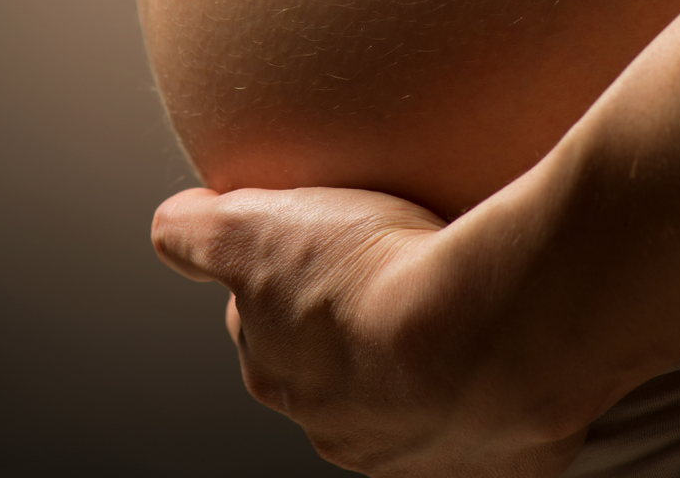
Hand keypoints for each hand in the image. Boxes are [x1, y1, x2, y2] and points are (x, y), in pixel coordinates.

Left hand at [151, 184, 600, 477]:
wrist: (488, 329)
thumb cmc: (373, 277)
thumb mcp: (251, 227)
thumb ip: (199, 231)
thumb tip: (172, 226)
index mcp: (286, 378)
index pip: (270, 327)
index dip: (290, 277)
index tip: (321, 242)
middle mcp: (348, 428)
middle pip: (343, 364)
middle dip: (359, 321)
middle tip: (395, 261)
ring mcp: (427, 446)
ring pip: (418, 392)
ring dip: (431, 350)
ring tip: (459, 292)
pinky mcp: (503, 454)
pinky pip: (496, 411)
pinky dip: (499, 377)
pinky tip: (507, 330)